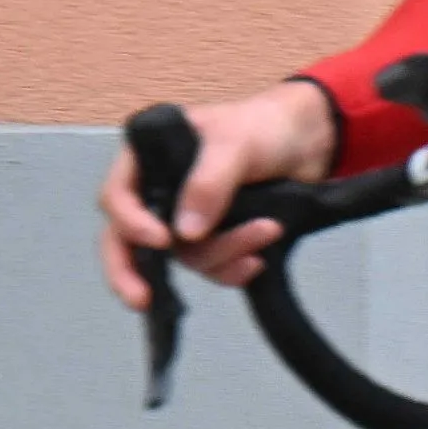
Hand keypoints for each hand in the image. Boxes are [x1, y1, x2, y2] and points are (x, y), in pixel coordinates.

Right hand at [95, 81, 336, 307]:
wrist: (309, 141)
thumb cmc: (262, 127)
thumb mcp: (234, 144)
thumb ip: (209, 183)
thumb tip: (185, 233)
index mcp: (147, 161)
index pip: (118, 197)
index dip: (130, 223)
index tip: (161, 240)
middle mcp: (159, 194)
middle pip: (127, 242)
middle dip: (132, 274)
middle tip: (142, 300)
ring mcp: (185, 221)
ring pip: (185, 257)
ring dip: (224, 254)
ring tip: (268, 230)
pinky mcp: (215, 240)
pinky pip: (212, 268)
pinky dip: (233, 270)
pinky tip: (258, 261)